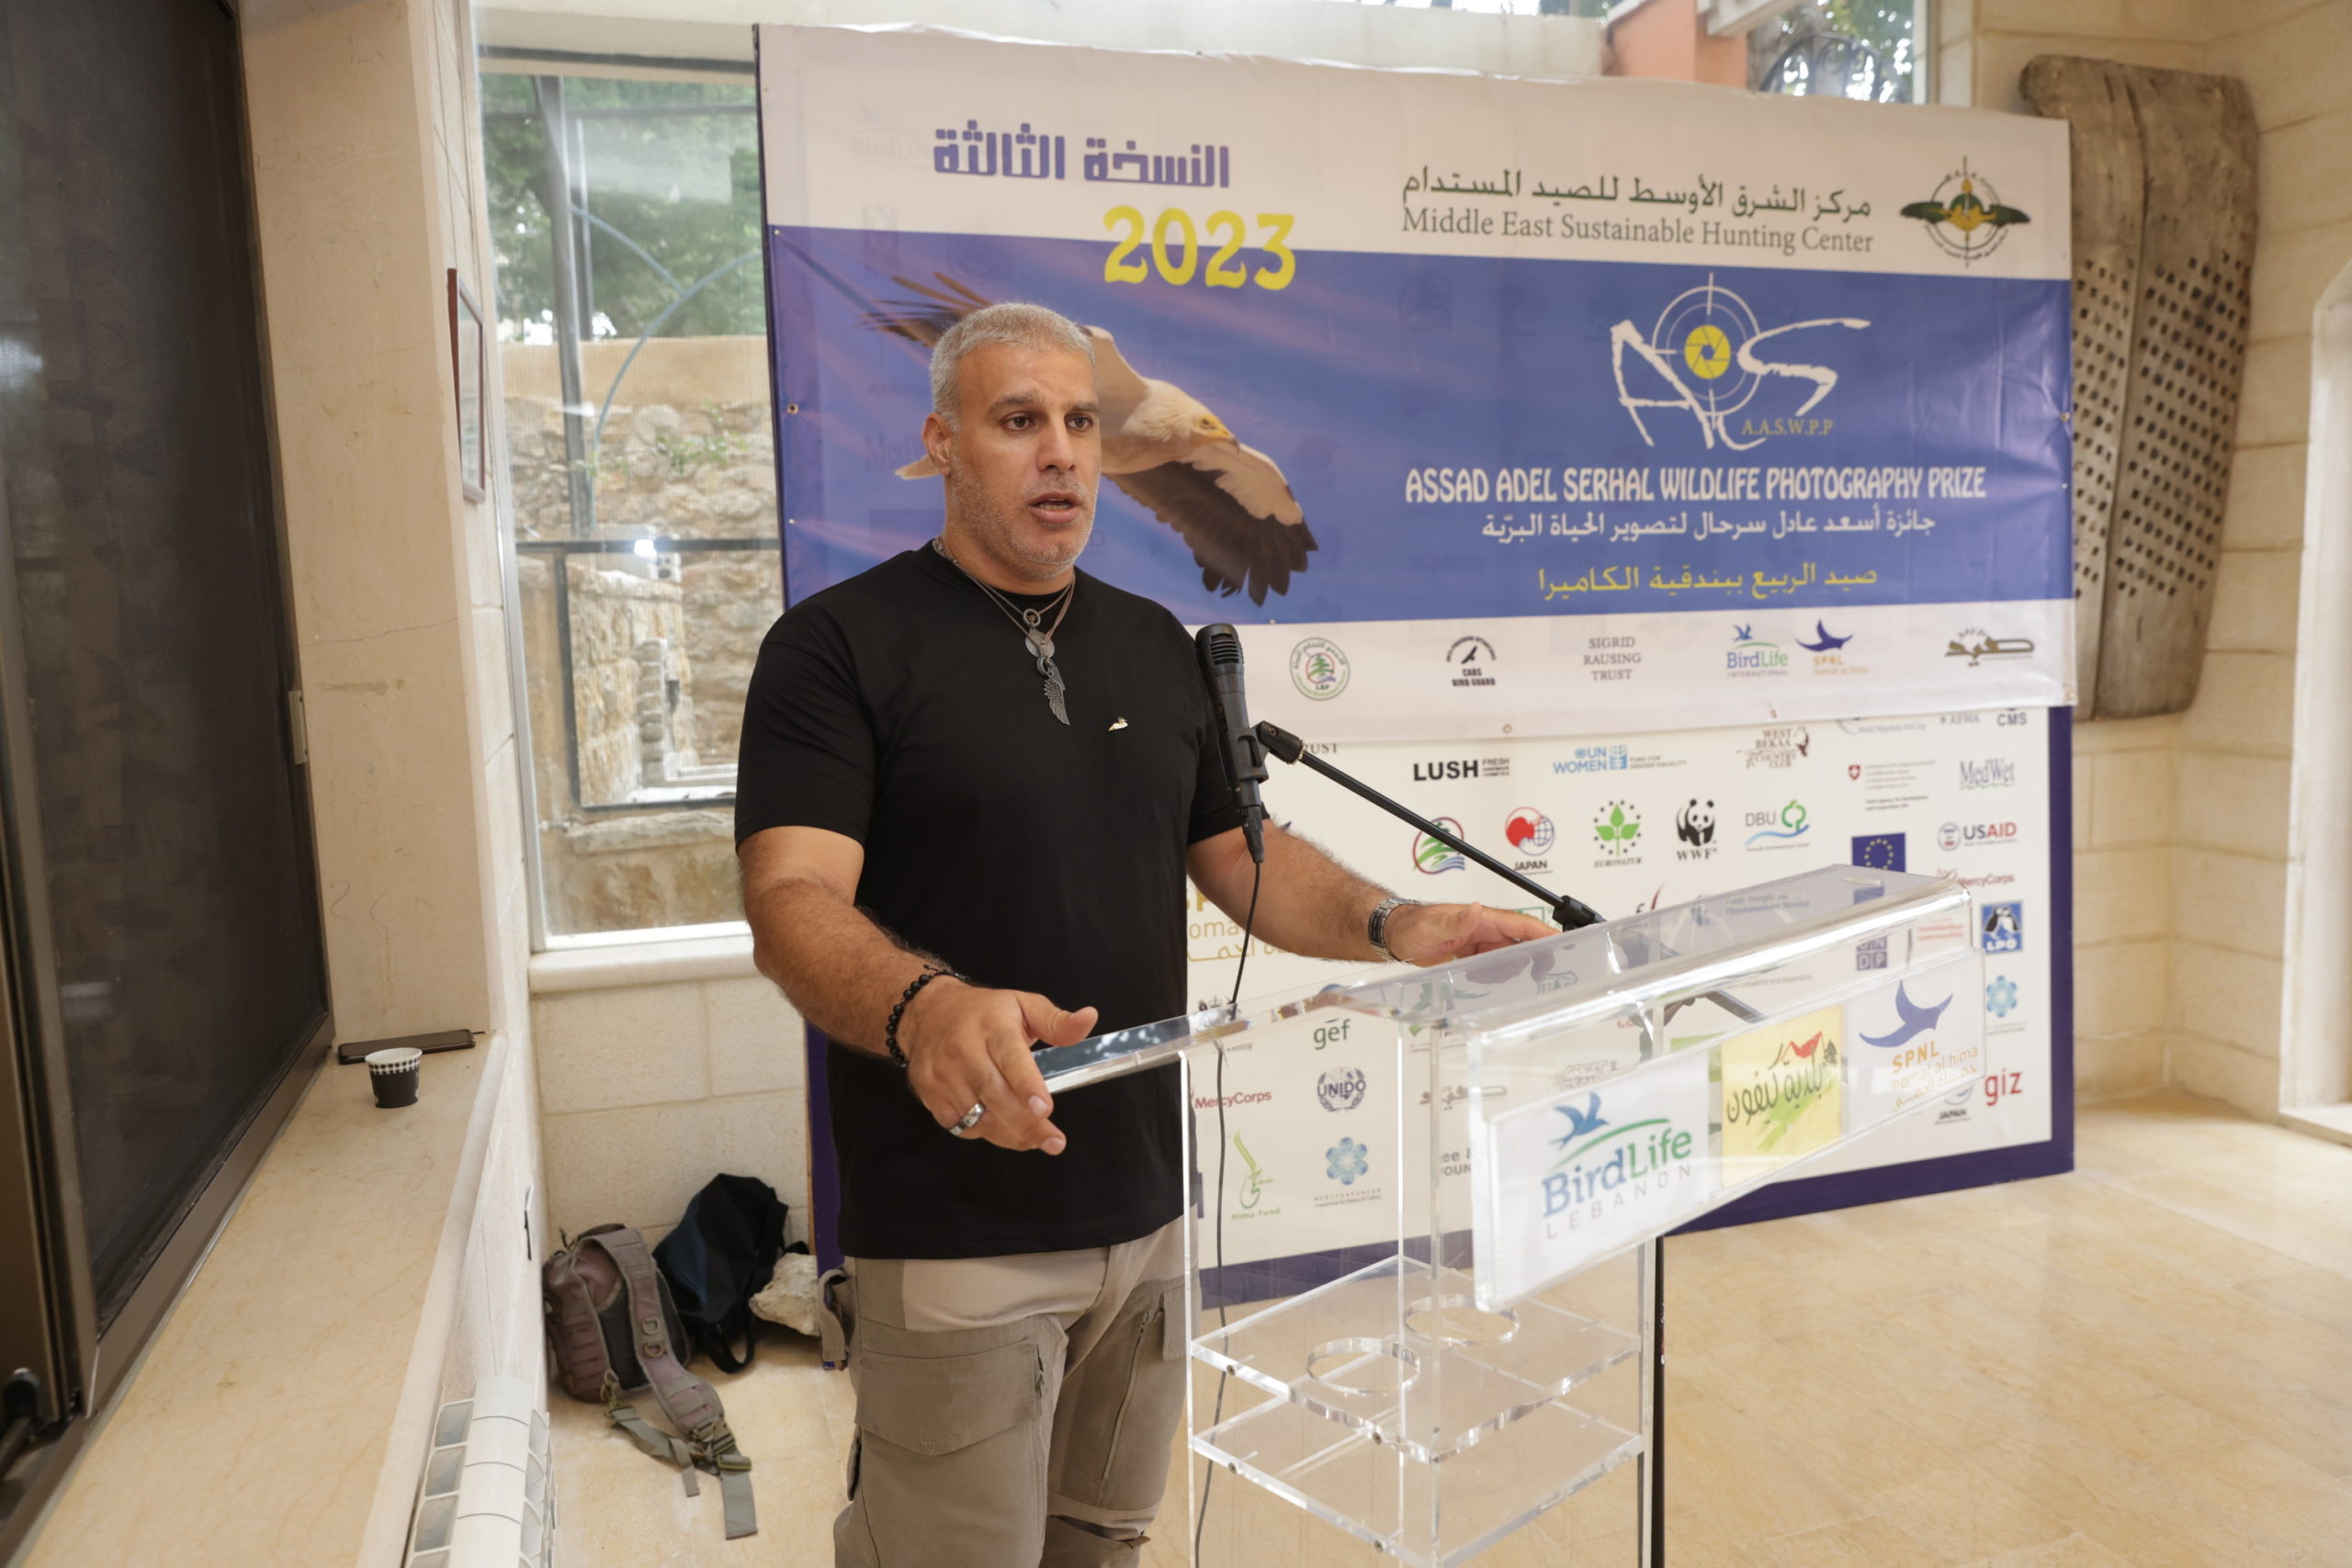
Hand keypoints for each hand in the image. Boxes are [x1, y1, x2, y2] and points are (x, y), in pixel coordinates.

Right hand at [897, 980, 1097, 1154]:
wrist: (928, 1013)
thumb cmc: (983, 1012)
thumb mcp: (1023, 1005)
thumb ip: (1057, 1021)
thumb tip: (1088, 1019)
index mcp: (992, 1026)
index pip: (1010, 1057)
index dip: (1027, 1085)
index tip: (1045, 1108)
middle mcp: (964, 1050)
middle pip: (995, 1095)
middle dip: (1026, 1125)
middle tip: (1053, 1141)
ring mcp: (944, 1075)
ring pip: (978, 1117)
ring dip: (1009, 1135)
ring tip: (1034, 1140)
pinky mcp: (930, 1094)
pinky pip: (961, 1126)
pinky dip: (984, 1133)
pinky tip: (1001, 1127)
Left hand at [1385, 902, 1553, 966]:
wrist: (1396, 935)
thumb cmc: (1412, 925)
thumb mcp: (1432, 926)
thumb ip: (1455, 921)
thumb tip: (1476, 910)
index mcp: (1482, 918)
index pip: (1522, 923)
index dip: (1545, 933)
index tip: (1563, 945)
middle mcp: (1486, 929)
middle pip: (1523, 942)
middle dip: (1535, 958)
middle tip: (1539, 977)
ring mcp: (1481, 942)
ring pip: (1511, 957)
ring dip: (1510, 971)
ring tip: (1492, 980)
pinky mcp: (1475, 954)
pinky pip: (1495, 966)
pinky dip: (1495, 976)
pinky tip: (1482, 982)